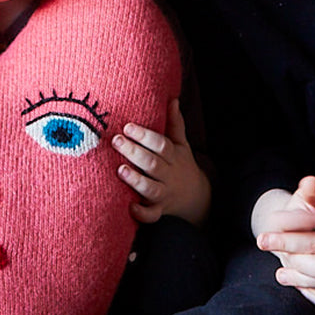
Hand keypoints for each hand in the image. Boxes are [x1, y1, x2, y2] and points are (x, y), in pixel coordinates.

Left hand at [112, 98, 210, 223]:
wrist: (197, 198)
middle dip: (135, 153)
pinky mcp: (159, 210)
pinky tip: (130, 206)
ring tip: (120, 170)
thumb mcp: (181, 145)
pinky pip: (152, 215)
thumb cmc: (181, 165)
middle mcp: (169, 175)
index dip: (145, 136)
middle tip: (117, 141)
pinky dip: (142, 213)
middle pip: (153, 164)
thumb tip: (172, 99)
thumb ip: (175, 124)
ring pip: (151, 189)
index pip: (161, 144)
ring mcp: (165, 194)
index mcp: (174, 156)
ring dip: (136, 180)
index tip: (128, 127)